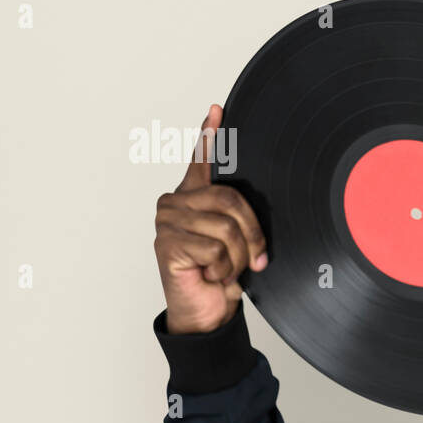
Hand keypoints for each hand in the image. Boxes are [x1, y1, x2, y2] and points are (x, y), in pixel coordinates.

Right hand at [153, 104, 267, 333]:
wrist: (207, 312)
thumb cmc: (221, 273)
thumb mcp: (238, 240)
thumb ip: (239, 216)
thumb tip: (254, 200)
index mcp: (194, 197)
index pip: (201, 160)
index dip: (210, 135)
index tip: (217, 110)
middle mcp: (176, 202)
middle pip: (230, 199)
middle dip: (252, 233)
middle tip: (256, 258)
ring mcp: (168, 221)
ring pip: (226, 227)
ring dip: (238, 257)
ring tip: (227, 269)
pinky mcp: (167, 244)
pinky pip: (215, 249)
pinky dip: (224, 269)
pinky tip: (211, 275)